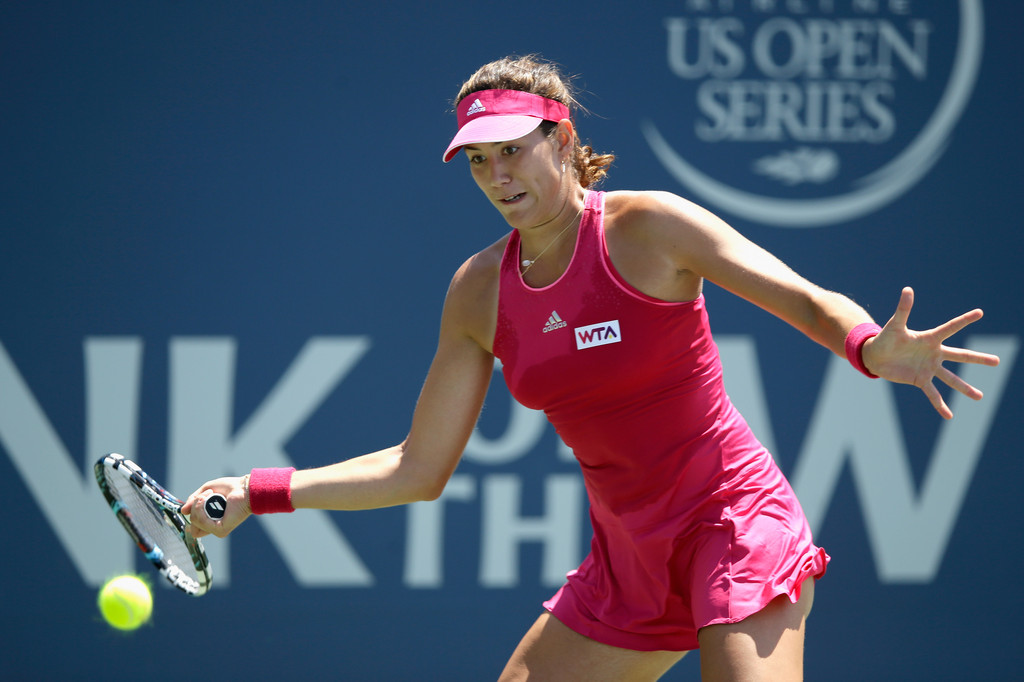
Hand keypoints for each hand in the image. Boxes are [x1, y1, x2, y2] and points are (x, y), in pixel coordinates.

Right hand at [182, 476, 251, 537]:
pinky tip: (211, 498)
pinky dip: (202, 507)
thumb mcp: (206, 491)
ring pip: (195, 522)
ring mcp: (217, 529)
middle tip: (206, 495)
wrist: (244, 488)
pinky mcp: (221, 530)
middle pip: (192, 526)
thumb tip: (182, 511)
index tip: (192, 506)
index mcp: (211, 521)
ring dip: (198, 504)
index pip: (193, 528)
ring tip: (210, 494)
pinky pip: (201, 521)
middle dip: (194, 508)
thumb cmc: (230, 488)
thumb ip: (194, 501)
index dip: (191, 516)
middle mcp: (214, 527)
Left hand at [863, 287, 1000, 418]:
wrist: (875, 356)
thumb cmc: (885, 338)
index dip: (964, 320)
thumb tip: (908, 289)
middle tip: (998, 362)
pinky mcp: (920, 380)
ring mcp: (929, 368)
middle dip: (978, 359)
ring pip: (951, 378)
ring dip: (965, 388)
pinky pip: (932, 394)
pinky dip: (940, 405)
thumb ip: (903, 309)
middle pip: (960, 356)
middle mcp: (934, 353)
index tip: (980, 312)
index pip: (950, 327)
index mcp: (929, 338)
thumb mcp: (895, 325)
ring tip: (979, 396)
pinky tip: (949, 416)